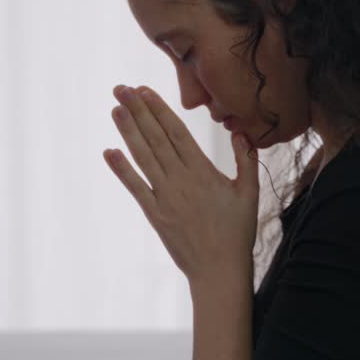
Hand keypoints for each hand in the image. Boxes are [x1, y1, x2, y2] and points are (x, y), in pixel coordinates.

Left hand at [103, 85, 258, 289]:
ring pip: (143, 157)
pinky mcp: (155, 215)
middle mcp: (181, 180)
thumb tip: (240, 131)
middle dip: (138, 111)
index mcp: (204, 172)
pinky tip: (109, 152)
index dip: (159, 109)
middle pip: (155, 138)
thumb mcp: (249, 193)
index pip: (176, 132)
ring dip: (127, 132)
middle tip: (121, 88)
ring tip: (115, 109)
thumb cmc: (238, 232)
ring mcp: (165, 198)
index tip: (145, 90)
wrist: (219, 271)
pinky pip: (135, 188)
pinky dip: (121, 169)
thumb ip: (246, 160)